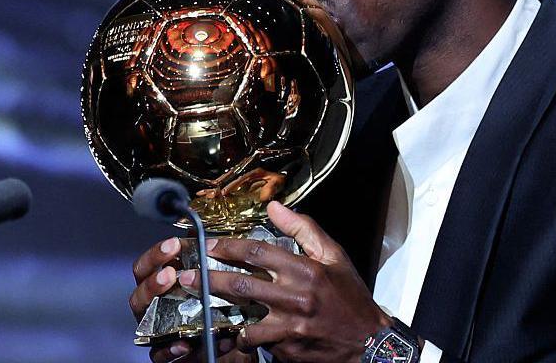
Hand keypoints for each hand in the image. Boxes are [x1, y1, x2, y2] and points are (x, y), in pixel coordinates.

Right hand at [129, 237, 256, 362]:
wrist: (223, 344)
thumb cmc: (212, 310)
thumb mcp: (210, 284)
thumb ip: (206, 264)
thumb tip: (212, 238)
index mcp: (160, 288)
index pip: (146, 268)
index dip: (156, 255)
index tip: (173, 244)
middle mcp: (152, 309)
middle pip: (139, 294)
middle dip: (152, 282)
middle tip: (169, 273)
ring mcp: (155, 333)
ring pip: (144, 323)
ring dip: (159, 314)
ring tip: (172, 304)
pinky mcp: (164, 355)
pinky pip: (160, 355)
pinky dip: (170, 349)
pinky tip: (183, 343)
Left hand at [179, 202, 391, 361]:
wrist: (369, 341)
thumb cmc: (350, 297)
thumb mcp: (334, 256)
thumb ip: (304, 229)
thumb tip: (274, 207)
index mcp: (306, 270)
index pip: (258, 253)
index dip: (228, 248)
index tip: (209, 246)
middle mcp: (295, 297)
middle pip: (241, 286)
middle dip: (208, 280)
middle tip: (186, 277)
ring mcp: (290, 327)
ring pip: (244, 319)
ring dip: (219, 314)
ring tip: (199, 307)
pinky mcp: (288, 349)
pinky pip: (257, 343)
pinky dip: (243, 338)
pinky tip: (232, 333)